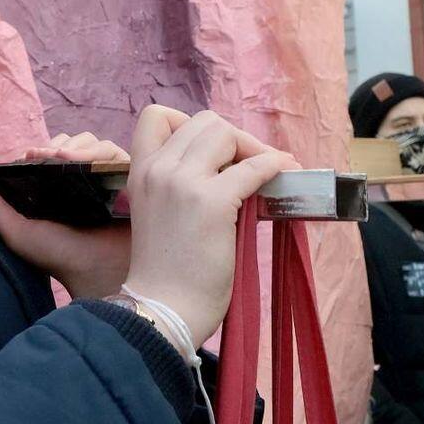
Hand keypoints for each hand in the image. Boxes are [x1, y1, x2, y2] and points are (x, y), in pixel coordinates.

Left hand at [0, 131, 133, 298]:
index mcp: (61, 190)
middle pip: (77, 143)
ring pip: (97, 145)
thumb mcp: (17, 231)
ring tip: (64, 158)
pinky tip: (86, 163)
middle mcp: (87, 183)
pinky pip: (119, 155)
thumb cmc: (58, 257)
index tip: (29, 153)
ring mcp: (111, 182)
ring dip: (79, 146)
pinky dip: (101, 153)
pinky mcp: (131, 183)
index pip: (53, 154)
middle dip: (60, 144)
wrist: (96, 273)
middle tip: (47, 155)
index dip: (41, 149)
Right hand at [124, 106, 297, 347]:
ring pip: (226, 133)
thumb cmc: (164, 270)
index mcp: (139, 171)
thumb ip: (177, 184)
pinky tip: (284, 173)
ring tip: (267, 171)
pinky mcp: (212, 202)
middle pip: (204, 121)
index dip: (188, 124)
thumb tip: (229, 165)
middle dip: (233, 138)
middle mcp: (158, 169)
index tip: (210, 152)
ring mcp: (183, 183)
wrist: (162, 307)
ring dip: (252, 148)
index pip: (157, 116)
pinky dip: (274, 166)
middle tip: (250, 164)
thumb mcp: (156, 213)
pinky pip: (253, 167)